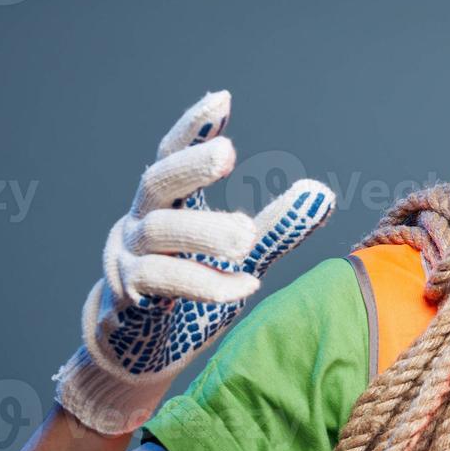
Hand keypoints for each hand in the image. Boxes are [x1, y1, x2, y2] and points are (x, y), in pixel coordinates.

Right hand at [53, 91, 333, 435]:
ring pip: (159, 234)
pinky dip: (207, 284)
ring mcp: (127, 259)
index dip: (192, 127)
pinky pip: (163, 282)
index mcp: (166, 205)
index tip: (223, 99)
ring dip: (204, 231)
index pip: (171, 155)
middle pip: (156, 183)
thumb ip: (275, 226)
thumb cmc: (188, 289)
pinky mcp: (127, 298)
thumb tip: (322, 192)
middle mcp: (140, 223)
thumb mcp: (237, 255)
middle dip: (190, 166)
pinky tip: (247, 286)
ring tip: (247, 237)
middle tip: (229, 153)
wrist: (139, 352)